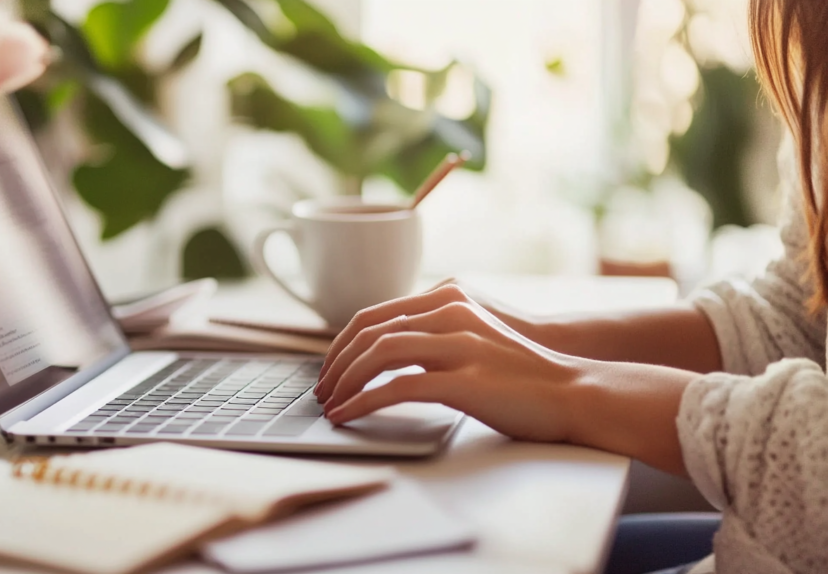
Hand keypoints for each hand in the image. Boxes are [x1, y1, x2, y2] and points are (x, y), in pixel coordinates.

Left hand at [314, 284, 583, 442]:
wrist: (575, 390)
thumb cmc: (522, 373)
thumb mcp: (473, 339)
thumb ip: (433, 337)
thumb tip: (386, 355)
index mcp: (448, 300)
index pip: (374, 315)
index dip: (342, 344)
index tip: (329, 370)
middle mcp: (449, 314)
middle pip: (369, 332)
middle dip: (335, 364)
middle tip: (322, 391)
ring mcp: (458, 345)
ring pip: (378, 354)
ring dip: (344, 382)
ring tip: (330, 406)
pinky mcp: (464, 380)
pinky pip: (397, 388)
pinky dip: (363, 402)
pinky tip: (349, 415)